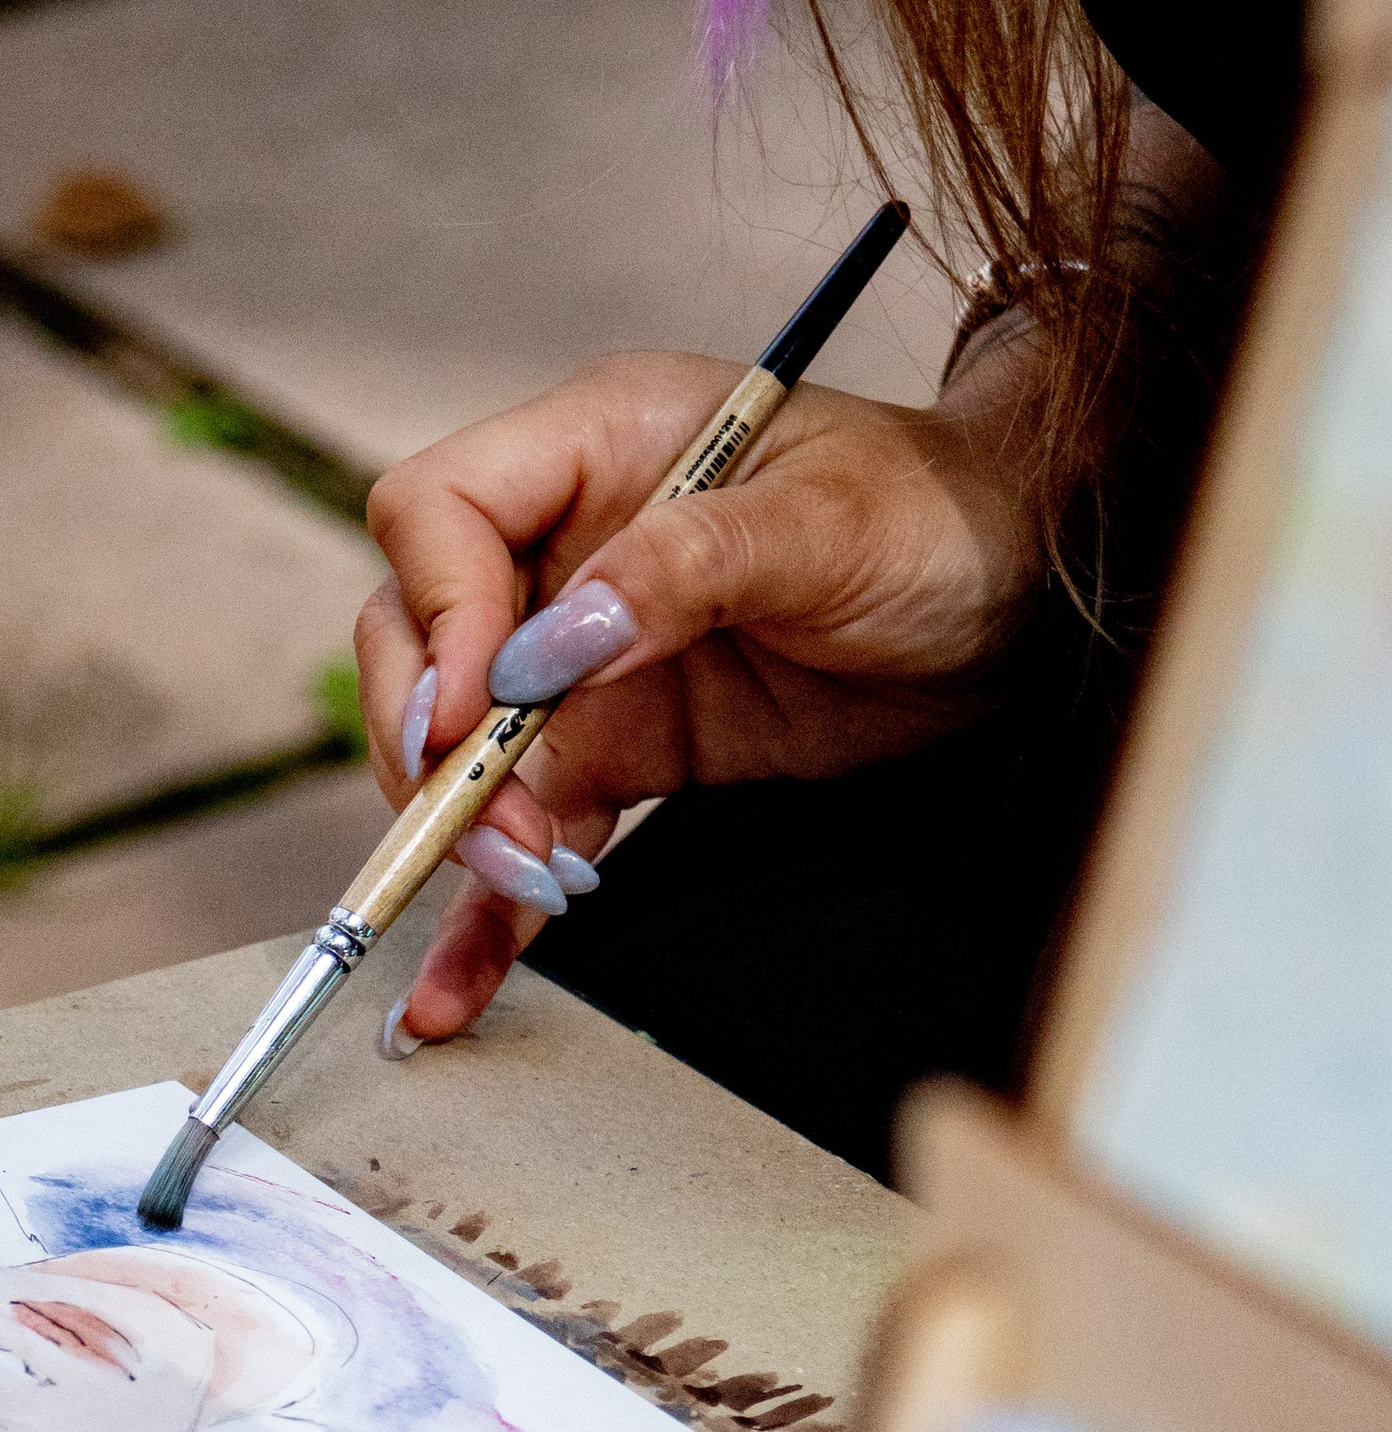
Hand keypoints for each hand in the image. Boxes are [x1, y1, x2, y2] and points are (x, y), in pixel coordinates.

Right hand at [354, 343, 1049, 1039]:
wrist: (1016, 600)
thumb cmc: (933, 517)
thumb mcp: (826, 524)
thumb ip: (687, 568)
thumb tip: (553, 650)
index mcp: (595, 446)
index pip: (437, 512)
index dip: (436, 611)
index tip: (478, 706)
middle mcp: (562, 548)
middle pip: (416, 640)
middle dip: (436, 743)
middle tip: (500, 822)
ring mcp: (579, 659)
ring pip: (455, 751)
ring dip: (461, 832)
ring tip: (527, 886)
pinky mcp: (616, 751)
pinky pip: (526, 828)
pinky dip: (490, 909)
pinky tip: (461, 986)